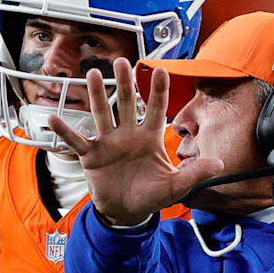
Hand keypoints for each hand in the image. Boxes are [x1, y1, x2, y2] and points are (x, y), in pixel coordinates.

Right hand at [48, 58, 222, 225]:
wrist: (128, 212)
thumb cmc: (152, 195)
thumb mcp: (176, 186)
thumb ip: (195, 173)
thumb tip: (220, 164)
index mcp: (150, 138)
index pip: (157, 109)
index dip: (159, 91)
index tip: (162, 70)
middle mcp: (128, 135)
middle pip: (127, 103)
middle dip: (126, 82)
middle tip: (122, 60)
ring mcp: (108, 143)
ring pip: (102, 114)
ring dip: (98, 94)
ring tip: (94, 73)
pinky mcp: (91, 156)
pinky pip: (77, 141)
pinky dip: (65, 131)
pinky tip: (54, 118)